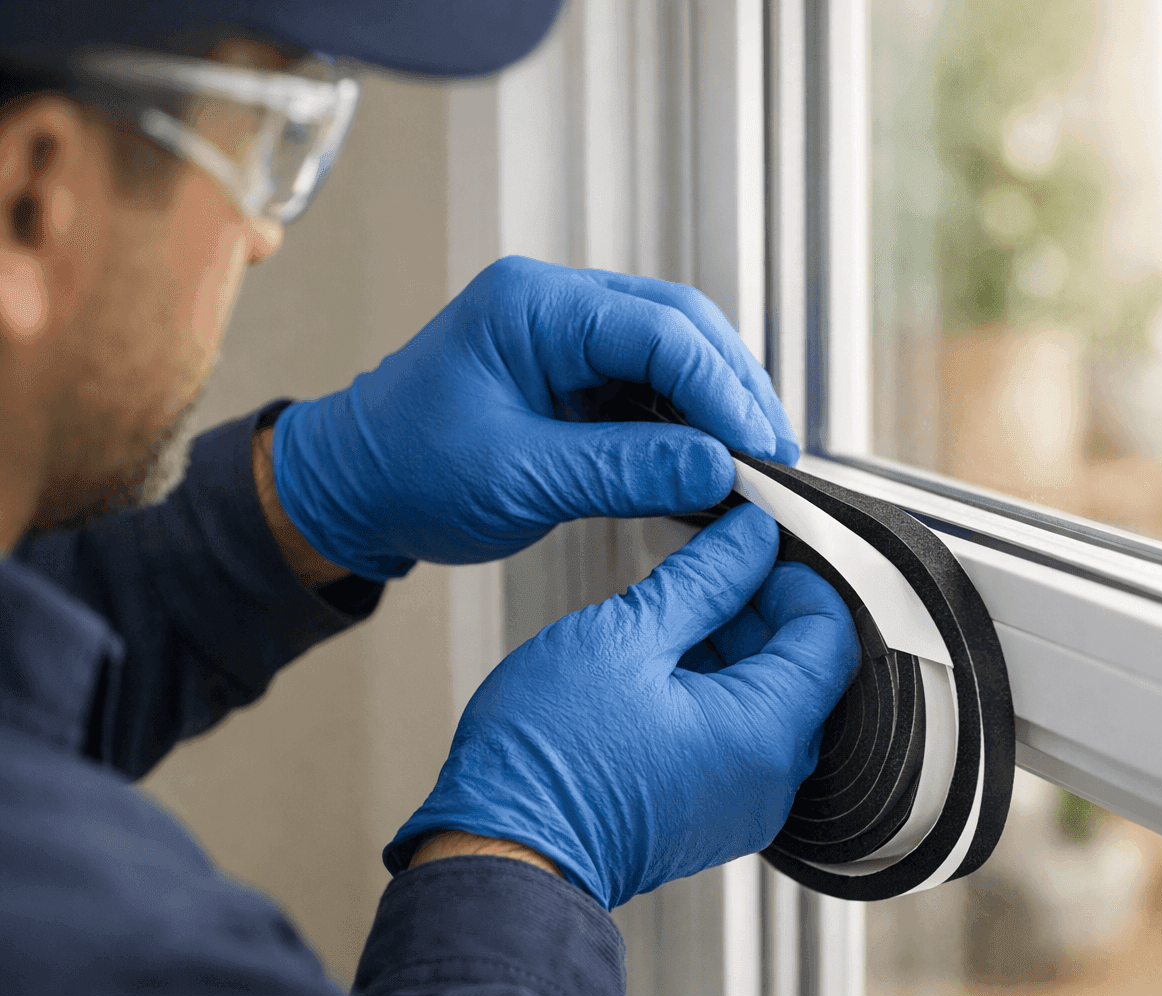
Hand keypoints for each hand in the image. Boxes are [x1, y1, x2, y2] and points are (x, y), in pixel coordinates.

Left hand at [269, 257, 798, 579]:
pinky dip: (687, 423)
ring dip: (717, 407)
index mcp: (532, 306)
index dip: (722, 391)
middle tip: (775, 458)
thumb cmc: (408, 473)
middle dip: (734, 391)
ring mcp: (568, 335)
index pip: (660, 331)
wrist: (351, 489)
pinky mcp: (575, 373)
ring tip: (754, 466)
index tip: (761, 451)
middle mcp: (557, 304)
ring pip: (675, 354)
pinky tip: (712, 463)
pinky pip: (650, 386)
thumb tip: (719, 470)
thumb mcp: (520, 478)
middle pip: (681, 328)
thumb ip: (625, 470)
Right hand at [384, 504, 860, 908]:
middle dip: (763, 609)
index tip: (754, 549)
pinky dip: (716, 692)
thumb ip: (704, 579)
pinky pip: (740, 739)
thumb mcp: (627, 636)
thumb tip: (750, 540)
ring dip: (736, 649)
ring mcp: (744, 803)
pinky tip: (663, 663)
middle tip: (706, 569)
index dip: (798, 578)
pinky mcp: (712, 814)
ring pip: (771, 702)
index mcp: (765, 732)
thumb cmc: (550, 761)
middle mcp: (771, 778)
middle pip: (805, 669)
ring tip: (673, 613)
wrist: (503, 856)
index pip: (830, 634)